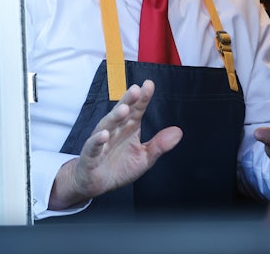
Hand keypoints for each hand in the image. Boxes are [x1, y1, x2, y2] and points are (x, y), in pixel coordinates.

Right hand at [48, 79, 182, 209]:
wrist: (96, 184)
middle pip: (122, 113)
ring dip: (114, 117)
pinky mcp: (90, 155)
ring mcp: (102, 141)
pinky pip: (93, 146)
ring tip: (123, 109)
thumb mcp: (144, 158)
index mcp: (129, 128)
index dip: (142, 98)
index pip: (137, 110)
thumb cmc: (119, 167)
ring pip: (107, 126)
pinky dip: (98, 140)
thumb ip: (159, 145)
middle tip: (135, 89)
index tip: (149, 85)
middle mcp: (115, 130)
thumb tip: (179, 131)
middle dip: (128, 101)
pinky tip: (104, 135)